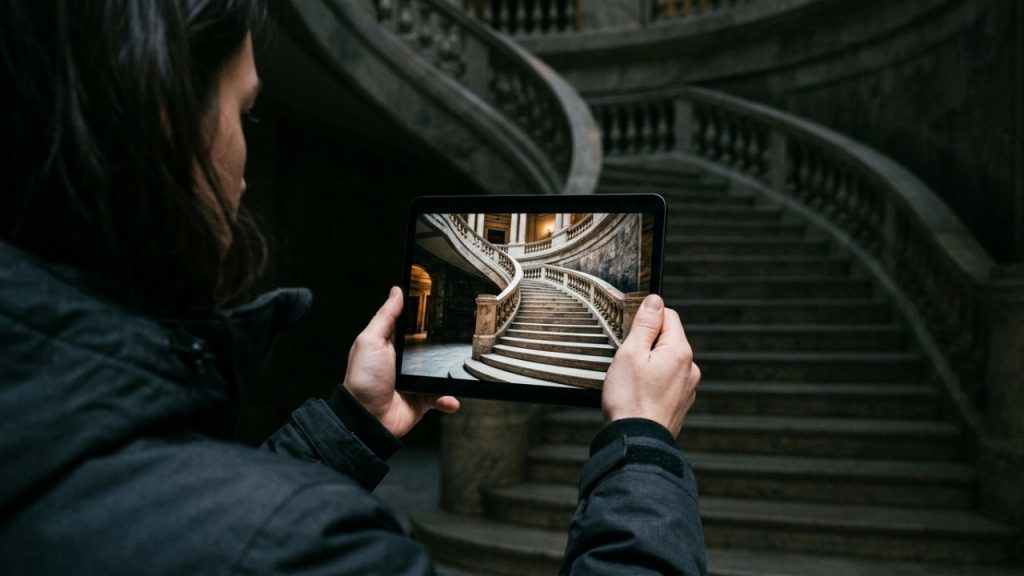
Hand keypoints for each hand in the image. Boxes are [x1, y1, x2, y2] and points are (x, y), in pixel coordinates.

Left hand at [342, 286, 459, 436]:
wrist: (368, 420)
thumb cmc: (363, 381)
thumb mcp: (370, 341)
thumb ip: (385, 317)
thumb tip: (396, 291)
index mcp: (391, 344)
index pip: (412, 324)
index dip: (425, 315)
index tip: (442, 304)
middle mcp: (405, 361)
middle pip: (431, 345)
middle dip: (445, 343)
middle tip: (460, 335)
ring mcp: (416, 380)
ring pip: (441, 371)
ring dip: (450, 373)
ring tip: (460, 368)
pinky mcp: (423, 398)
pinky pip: (443, 396)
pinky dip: (449, 398)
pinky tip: (451, 397)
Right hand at [602, 294, 699, 437]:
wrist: (637, 443)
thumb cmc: (629, 400)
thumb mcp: (630, 354)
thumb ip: (645, 324)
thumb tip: (655, 300)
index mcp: (680, 352)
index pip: (668, 315)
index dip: (646, 320)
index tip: (630, 335)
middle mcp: (690, 368)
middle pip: (668, 339)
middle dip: (646, 345)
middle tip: (626, 362)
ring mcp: (688, 388)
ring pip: (666, 362)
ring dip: (649, 365)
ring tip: (631, 383)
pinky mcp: (681, 404)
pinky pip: (667, 382)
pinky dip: (653, 384)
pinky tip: (638, 396)